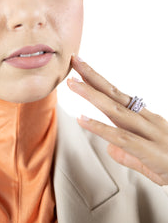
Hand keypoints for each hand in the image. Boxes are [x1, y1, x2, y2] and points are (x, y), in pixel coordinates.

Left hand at [67, 55, 167, 185]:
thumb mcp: (148, 160)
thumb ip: (127, 154)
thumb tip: (110, 149)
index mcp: (144, 119)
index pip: (117, 95)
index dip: (98, 81)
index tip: (81, 69)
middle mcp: (145, 121)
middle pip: (114, 95)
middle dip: (92, 77)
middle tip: (74, 61)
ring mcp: (148, 133)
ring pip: (115, 111)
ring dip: (92, 96)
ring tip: (73, 84)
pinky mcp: (148, 150)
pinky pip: (120, 137)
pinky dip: (100, 128)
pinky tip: (83, 120)